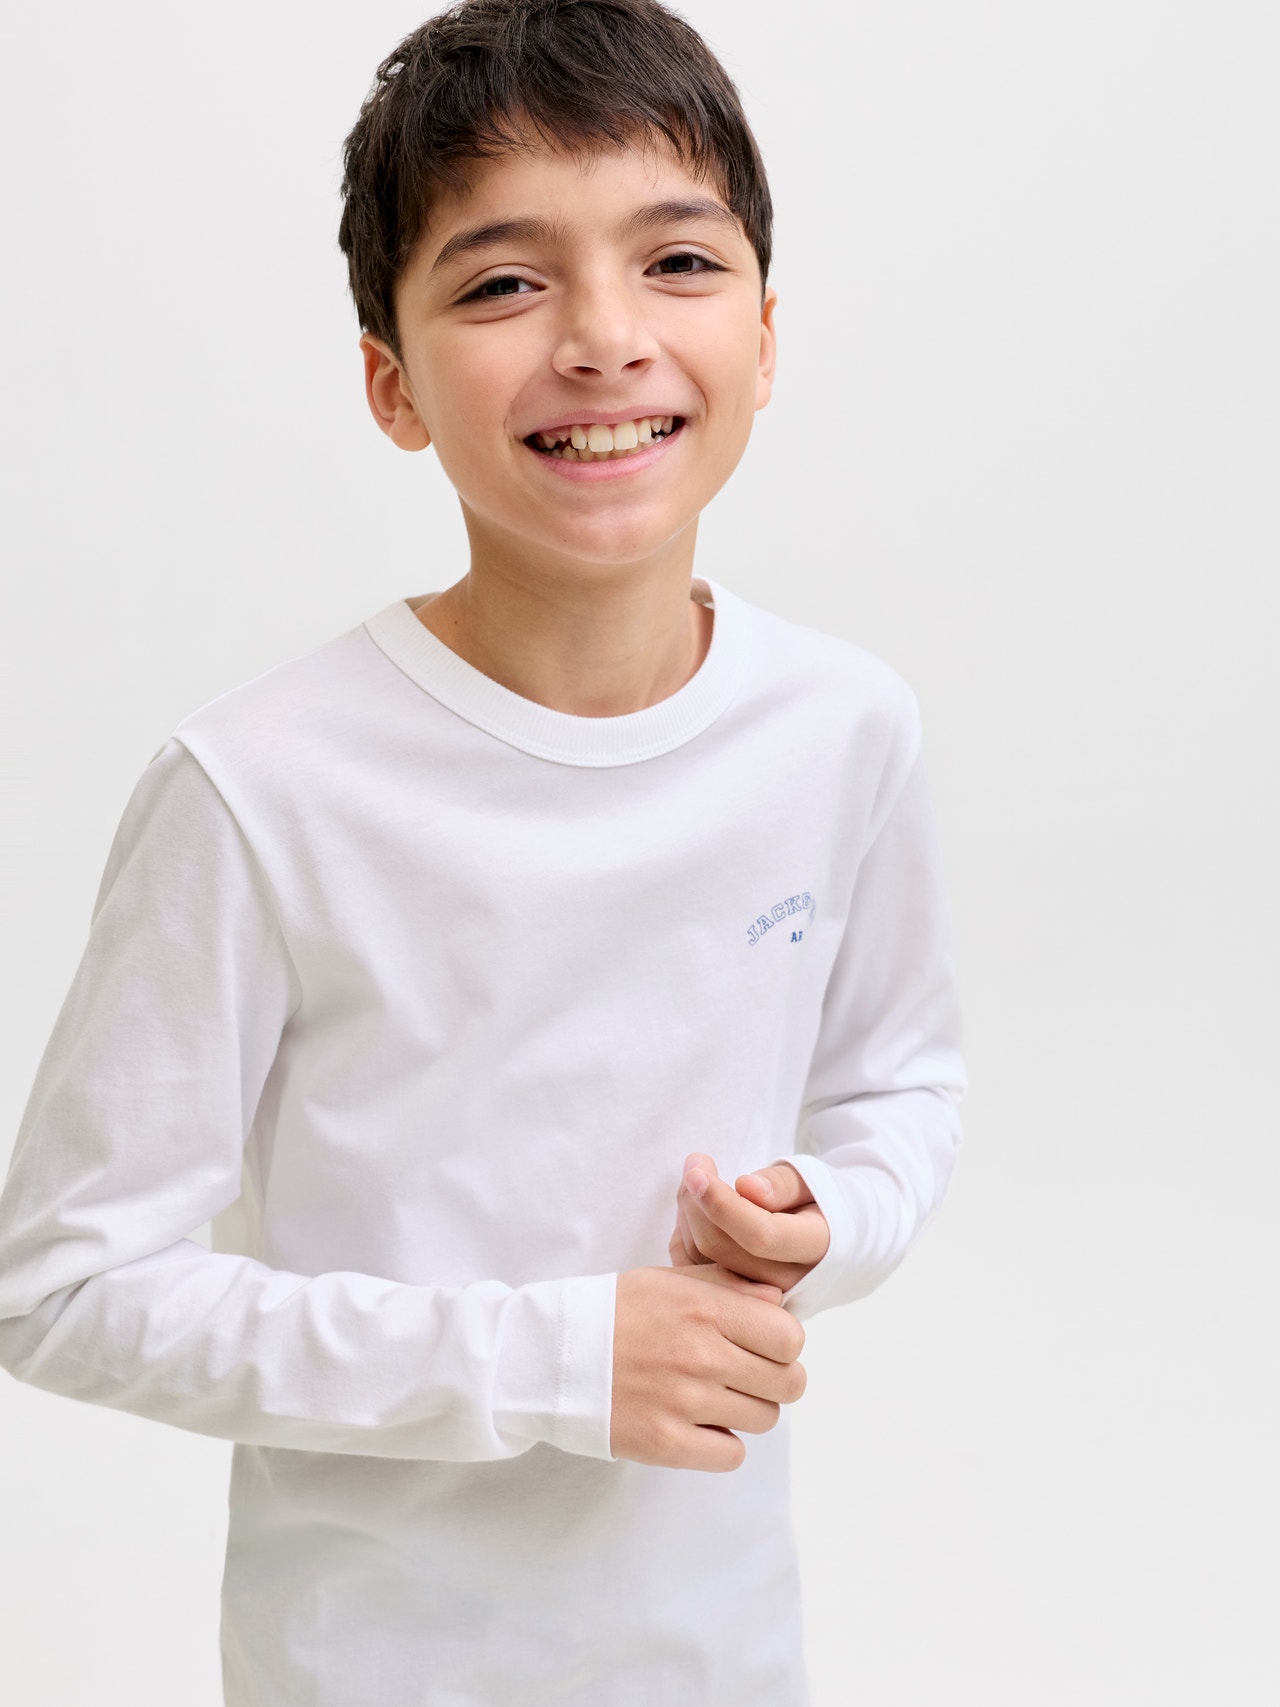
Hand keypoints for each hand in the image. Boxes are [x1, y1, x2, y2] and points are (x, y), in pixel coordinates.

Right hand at [610, 1263, 806, 1471]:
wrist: (551, 1354)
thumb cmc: (613, 1312)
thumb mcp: (668, 1280)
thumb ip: (727, 1285)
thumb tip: (778, 1299)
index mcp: (704, 1309)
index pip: (789, 1337)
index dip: (783, 1343)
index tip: (763, 1344)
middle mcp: (700, 1354)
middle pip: (788, 1383)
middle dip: (774, 1378)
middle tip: (746, 1374)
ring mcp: (684, 1403)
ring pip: (764, 1419)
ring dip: (748, 1410)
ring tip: (716, 1397)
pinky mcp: (665, 1443)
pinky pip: (731, 1454)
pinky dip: (722, 1443)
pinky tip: (699, 1424)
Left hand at [667, 1154, 829, 1292]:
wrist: (829, 1240)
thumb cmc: (817, 1201)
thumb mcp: (811, 1180)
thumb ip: (783, 1184)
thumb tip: (746, 1188)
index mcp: (818, 1247)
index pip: (762, 1235)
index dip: (722, 1205)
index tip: (695, 1172)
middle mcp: (790, 1282)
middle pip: (722, 1247)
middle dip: (696, 1200)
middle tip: (695, 1163)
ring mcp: (761, 1298)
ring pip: (701, 1259)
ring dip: (688, 1214)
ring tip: (697, 1181)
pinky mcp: (737, 1301)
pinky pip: (693, 1270)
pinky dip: (683, 1235)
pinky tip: (695, 1210)